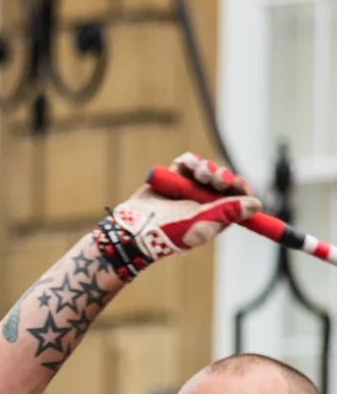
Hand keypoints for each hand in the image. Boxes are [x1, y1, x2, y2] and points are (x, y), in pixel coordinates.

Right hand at [114, 152, 258, 257]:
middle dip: (223, 176)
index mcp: (214, 218)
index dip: (241, 189)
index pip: (236, 200)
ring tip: (200, 174)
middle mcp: (203, 203)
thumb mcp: (204, 222)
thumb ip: (230, 211)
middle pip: (224, 182)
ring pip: (207, 169)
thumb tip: (257, 205)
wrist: (136, 228)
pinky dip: (190, 161)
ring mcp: (188, 190)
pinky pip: (188, 162)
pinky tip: (188, 166)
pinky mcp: (173, 178)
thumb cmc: (170, 232)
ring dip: (207, 168)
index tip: (238, 183)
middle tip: (218, 179)